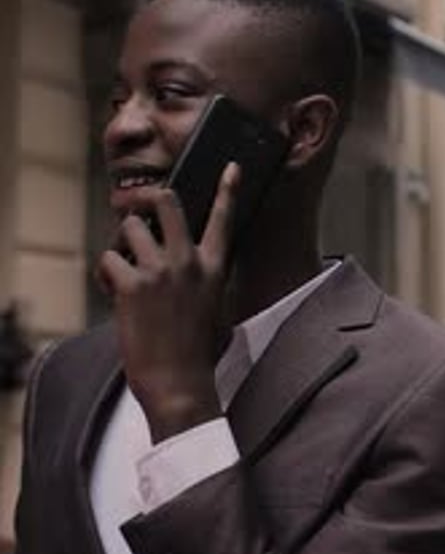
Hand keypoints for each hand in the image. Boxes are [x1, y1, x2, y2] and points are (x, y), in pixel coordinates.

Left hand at [98, 163, 239, 442]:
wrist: (180, 385)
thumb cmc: (198, 357)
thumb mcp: (215, 313)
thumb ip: (204, 285)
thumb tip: (195, 278)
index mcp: (214, 269)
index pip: (223, 220)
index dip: (227, 190)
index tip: (230, 168)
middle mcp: (189, 262)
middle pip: (166, 202)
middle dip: (148, 203)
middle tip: (140, 217)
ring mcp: (160, 271)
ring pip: (130, 227)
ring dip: (122, 244)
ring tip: (124, 270)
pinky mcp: (133, 284)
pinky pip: (108, 259)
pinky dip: (105, 274)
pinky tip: (112, 293)